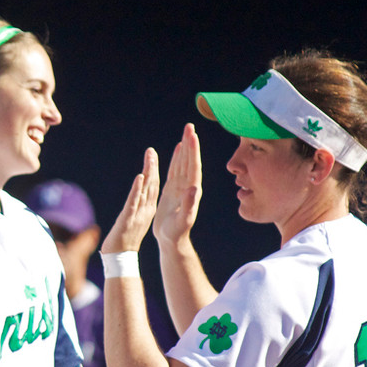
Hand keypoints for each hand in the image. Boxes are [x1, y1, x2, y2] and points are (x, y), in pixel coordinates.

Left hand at [101, 148, 159, 253]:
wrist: (119, 259)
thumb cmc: (124, 240)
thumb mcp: (133, 220)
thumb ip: (137, 207)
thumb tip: (138, 196)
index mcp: (146, 209)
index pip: (152, 186)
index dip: (155, 171)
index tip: (156, 156)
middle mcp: (144, 209)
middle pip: (150, 185)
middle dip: (152, 166)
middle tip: (152, 150)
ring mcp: (137, 213)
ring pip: (144, 190)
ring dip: (148, 172)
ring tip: (150, 157)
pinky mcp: (128, 219)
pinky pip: (133, 202)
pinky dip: (137, 189)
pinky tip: (139, 177)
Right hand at [153, 123, 202, 247]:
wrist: (172, 240)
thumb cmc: (177, 233)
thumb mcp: (184, 220)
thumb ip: (189, 204)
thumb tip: (193, 188)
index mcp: (192, 191)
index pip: (193, 167)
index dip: (193, 152)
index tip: (192, 136)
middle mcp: (188, 186)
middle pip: (190, 161)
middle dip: (190, 144)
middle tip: (189, 126)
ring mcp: (181, 187)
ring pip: (183, 163)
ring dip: (185, 148)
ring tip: (186, 132)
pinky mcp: (173, 190)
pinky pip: (175, 170)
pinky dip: (177, 158)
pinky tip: (178, 149)